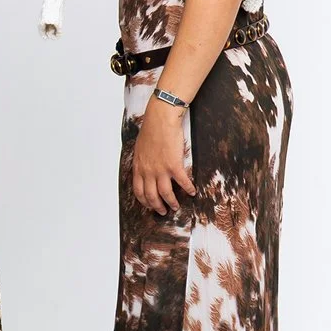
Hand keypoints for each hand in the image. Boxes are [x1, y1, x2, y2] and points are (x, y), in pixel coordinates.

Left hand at [132, 99, 196, 214]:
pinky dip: (188, 189)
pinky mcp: (174, 165)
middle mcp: (148, 171)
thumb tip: (144, 171)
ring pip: (165, 194)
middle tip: (163, 212)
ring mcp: (161, 169)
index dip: (144, 201)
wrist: (160, 119)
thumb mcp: (139, 149)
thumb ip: (142, 163)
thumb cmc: (150, 131)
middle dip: (157, 207)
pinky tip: (192, 192)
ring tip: (176, 207)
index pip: (138, 191)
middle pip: (151, 196)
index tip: (149, 205)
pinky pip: (182, 182)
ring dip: (172, 203)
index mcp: (138, 168)